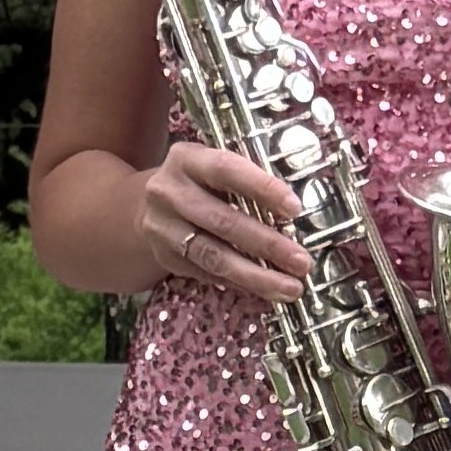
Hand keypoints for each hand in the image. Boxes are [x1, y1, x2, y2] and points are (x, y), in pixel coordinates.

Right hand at [137, 140, 307, 308]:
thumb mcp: (214, 168)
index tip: (294, 209)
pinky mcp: (165, 257)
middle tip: (301, 262)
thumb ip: (247, 181)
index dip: (261, 188)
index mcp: (187, 159)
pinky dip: (240, 284)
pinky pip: (207, 274)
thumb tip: (294, 213)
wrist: (149, 204)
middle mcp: (168, 192)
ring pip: (214, 257)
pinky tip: (265, 290)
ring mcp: (163, 227)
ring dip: (257, 276)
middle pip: (223, 221)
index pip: (226, 170)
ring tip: (290, 287)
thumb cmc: (200, 183)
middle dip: (268, 244)